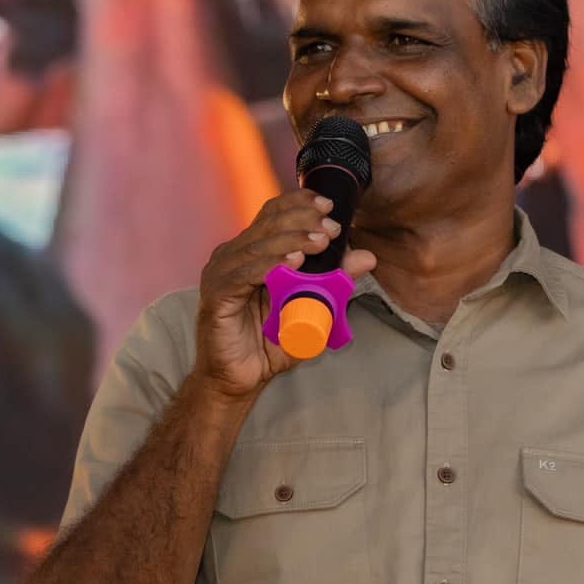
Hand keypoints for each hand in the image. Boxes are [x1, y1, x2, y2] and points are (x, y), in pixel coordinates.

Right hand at [193, 187, 376, 398]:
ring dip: (291, 240)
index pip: (272, 214)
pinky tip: (292, 262)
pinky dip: (269, 265)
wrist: (240, 379)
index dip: (299, 204)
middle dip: (302, 221)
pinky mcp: (216, 296)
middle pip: (266, 223)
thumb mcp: (312, 309)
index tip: (329, 205)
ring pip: (257, 245)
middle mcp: (232, 256)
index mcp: (251, 251)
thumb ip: (335, 282)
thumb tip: (366, 257)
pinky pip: (243, 274)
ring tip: (319, 243)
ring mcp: (221, 274)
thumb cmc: (270, 342)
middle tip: (331, 229)